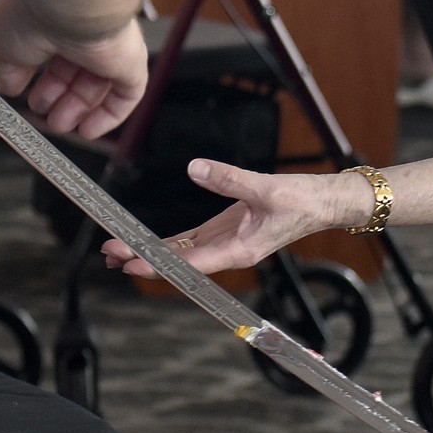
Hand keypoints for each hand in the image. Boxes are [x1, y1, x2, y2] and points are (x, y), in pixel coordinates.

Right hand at [0, 0, 148, 139]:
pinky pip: (125, 94)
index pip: (51, 55)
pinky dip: (108, 116)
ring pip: (97, 86)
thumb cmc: (34, 12)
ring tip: (60, 125)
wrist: (71, 2)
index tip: (26, 98)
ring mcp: (110, 46)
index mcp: (55, 20)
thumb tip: (9, 86)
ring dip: (77, 111)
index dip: (38, 80)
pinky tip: (89, 131)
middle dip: (57, 99)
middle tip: (44, 115)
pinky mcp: (131, 61)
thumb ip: (6, 70)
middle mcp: (84, 31)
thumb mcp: (1, 44)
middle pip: (74, 73)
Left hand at [101, 161, 331, 275]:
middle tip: (110, 253)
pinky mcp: (227, 231)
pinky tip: (149, 242)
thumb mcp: (266, 187)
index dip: (158, 263)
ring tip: (118, 253)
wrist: (322, 204)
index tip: (132, 263)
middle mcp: (228, 253)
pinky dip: (169, 242)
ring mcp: (226, 243)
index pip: (190, 263)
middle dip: (143, 258)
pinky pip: (192, 241)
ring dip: (151, 252)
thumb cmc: (302, 201)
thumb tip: (194, 168)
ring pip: (181, 253)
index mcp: (239, 251)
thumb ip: (229, 178)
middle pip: (179, 261)